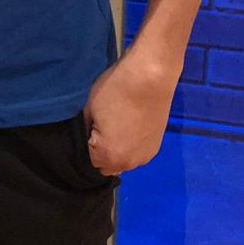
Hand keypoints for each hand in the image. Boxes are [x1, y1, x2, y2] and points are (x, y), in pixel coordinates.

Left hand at [83, 49, 178, 174]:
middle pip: (108, 165)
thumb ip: (87, 130)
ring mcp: (145, 157)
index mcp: (110, 156)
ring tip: (119, 123)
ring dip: (118, 149)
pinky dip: (131, 144)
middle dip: (102, 151)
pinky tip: (131, 124)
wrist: (150, 78)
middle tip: (103, 125)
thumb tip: (89, 136)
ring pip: (124, 161)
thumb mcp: (90, 108)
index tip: (91, 126)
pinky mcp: (156, 147)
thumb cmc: (116, 91)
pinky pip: (136, 153)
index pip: (90, 160)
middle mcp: (129, 164)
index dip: (88, 143)